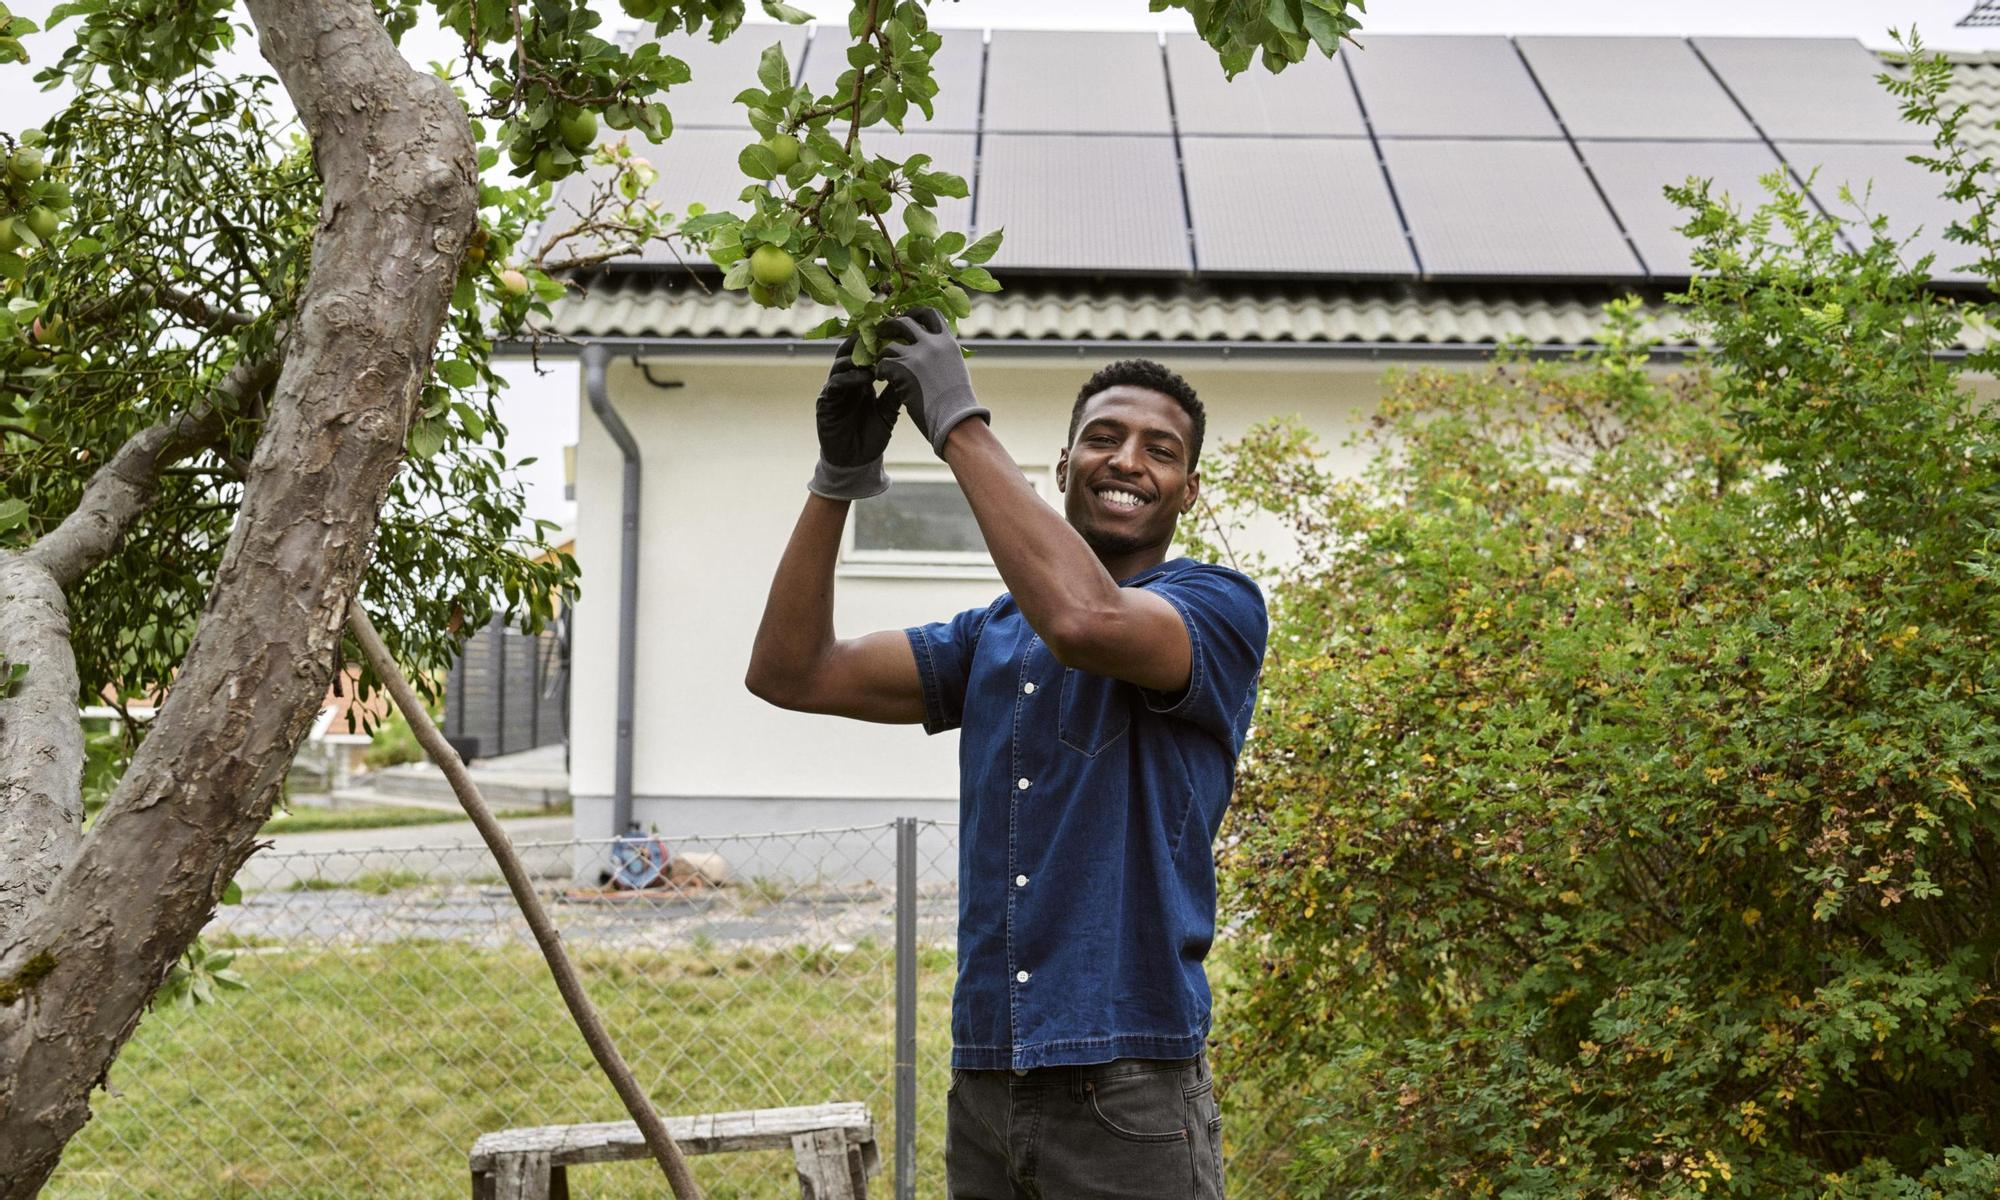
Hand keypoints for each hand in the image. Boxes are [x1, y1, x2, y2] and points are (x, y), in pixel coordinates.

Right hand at [807, 334, 899, 500]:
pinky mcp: (825, 402)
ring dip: (858, 359)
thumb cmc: (872, 436)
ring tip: (875, 357)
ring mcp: (833, 389)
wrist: (855, 462)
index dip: (877, 342)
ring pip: (841, 363)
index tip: (893, 333)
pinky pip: (834, 384)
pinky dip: (849, 378)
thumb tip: (915, 371)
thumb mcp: (889, 411)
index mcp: (861, 379)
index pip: (865, 353)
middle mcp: (846, 380)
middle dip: (864, 342)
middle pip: (850, 351)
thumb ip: (896, 391)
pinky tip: (864, 378)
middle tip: (881, 335)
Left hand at [877, 306, 988, 457]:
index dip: (916, 313)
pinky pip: (883, 363)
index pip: (931, 314)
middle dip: (890, 325)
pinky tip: (882, 378)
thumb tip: (937, 354)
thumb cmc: (958, 403)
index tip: (907, 317)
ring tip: (880, 363)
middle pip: (905, 322)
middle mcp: (932, 344)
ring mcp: (917, 356)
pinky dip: (880, 371)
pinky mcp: (903, 370)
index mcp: (947, 342)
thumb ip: (944, 356)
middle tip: (882, 332)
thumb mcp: (956, 370)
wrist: (956, 419)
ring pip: (889, 345)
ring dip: (882, 354)